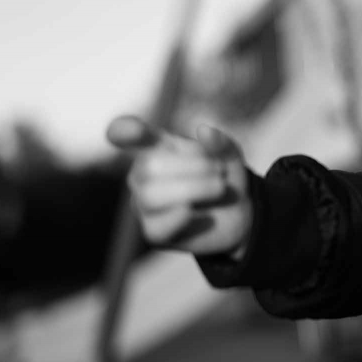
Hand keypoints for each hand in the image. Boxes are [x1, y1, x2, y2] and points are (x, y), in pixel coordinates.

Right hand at [106, 114, 252, 257]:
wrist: (238, 214)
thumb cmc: (224, 178)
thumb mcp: (230, 157)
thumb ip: (221, 143)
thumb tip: (204, 131)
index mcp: (156, 148)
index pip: (128, 134)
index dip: (124, 130)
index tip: (124, 132)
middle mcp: (142, 175)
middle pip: (150, 166)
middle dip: (195, 166)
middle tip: (220, 172)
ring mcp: (144, 204)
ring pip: (151, 195)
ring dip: (194, 189)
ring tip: (219, 189)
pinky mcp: (154, 231)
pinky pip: (156, 226)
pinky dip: (178, 217)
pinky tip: (193, 211)